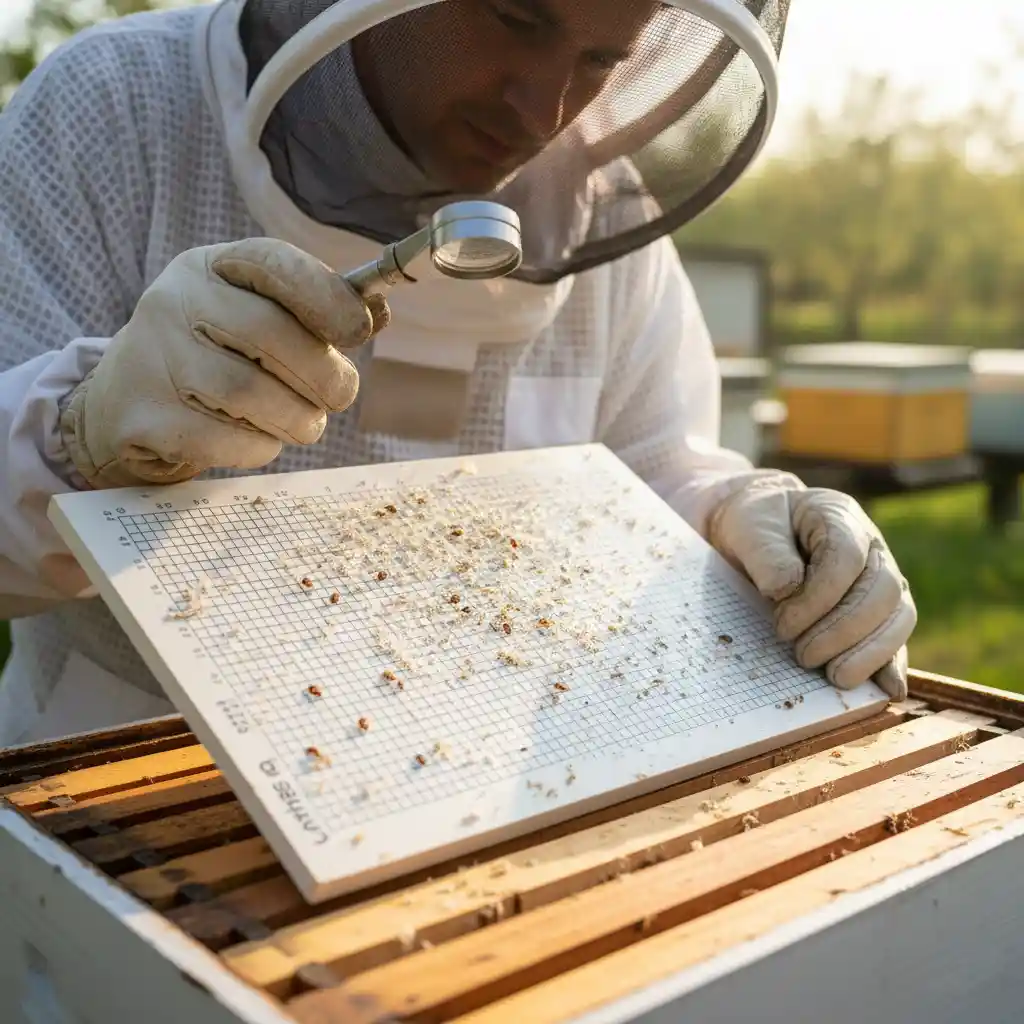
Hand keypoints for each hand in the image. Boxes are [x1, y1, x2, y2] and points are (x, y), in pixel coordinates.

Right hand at [60, 238, 388, 487]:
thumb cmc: (215, 354)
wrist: (125, 403)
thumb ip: (316, 312)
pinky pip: (229, 440)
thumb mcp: (257, 315)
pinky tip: (260, 438)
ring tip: (305, 423)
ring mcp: (153, 359)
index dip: (328, 297)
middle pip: (270, 334)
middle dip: (324, 374)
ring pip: (251, 392)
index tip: (360, 329)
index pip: (274, 263)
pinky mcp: (148, 418)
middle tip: (340, 396)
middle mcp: (173, 302)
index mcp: (209, 267)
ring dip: (299, 417)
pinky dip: (262, 446)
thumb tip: (377, 312)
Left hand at [707, 472, 916, 700]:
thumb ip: (766, 553)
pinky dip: (892, 664)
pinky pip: (896, 638)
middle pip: (882, 590)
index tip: (783, 625)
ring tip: (835, 677)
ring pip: (899, 616)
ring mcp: (881, 580)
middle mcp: (872, 549)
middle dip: (844, 630)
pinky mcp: (879, 613)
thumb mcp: (749, 528)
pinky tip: (885, 689)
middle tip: (804, 656)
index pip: (847, 557)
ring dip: (870, 652)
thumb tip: (785, 589)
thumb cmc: (754, 528)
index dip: (820, 596)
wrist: (756, 536)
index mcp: (840, 518)